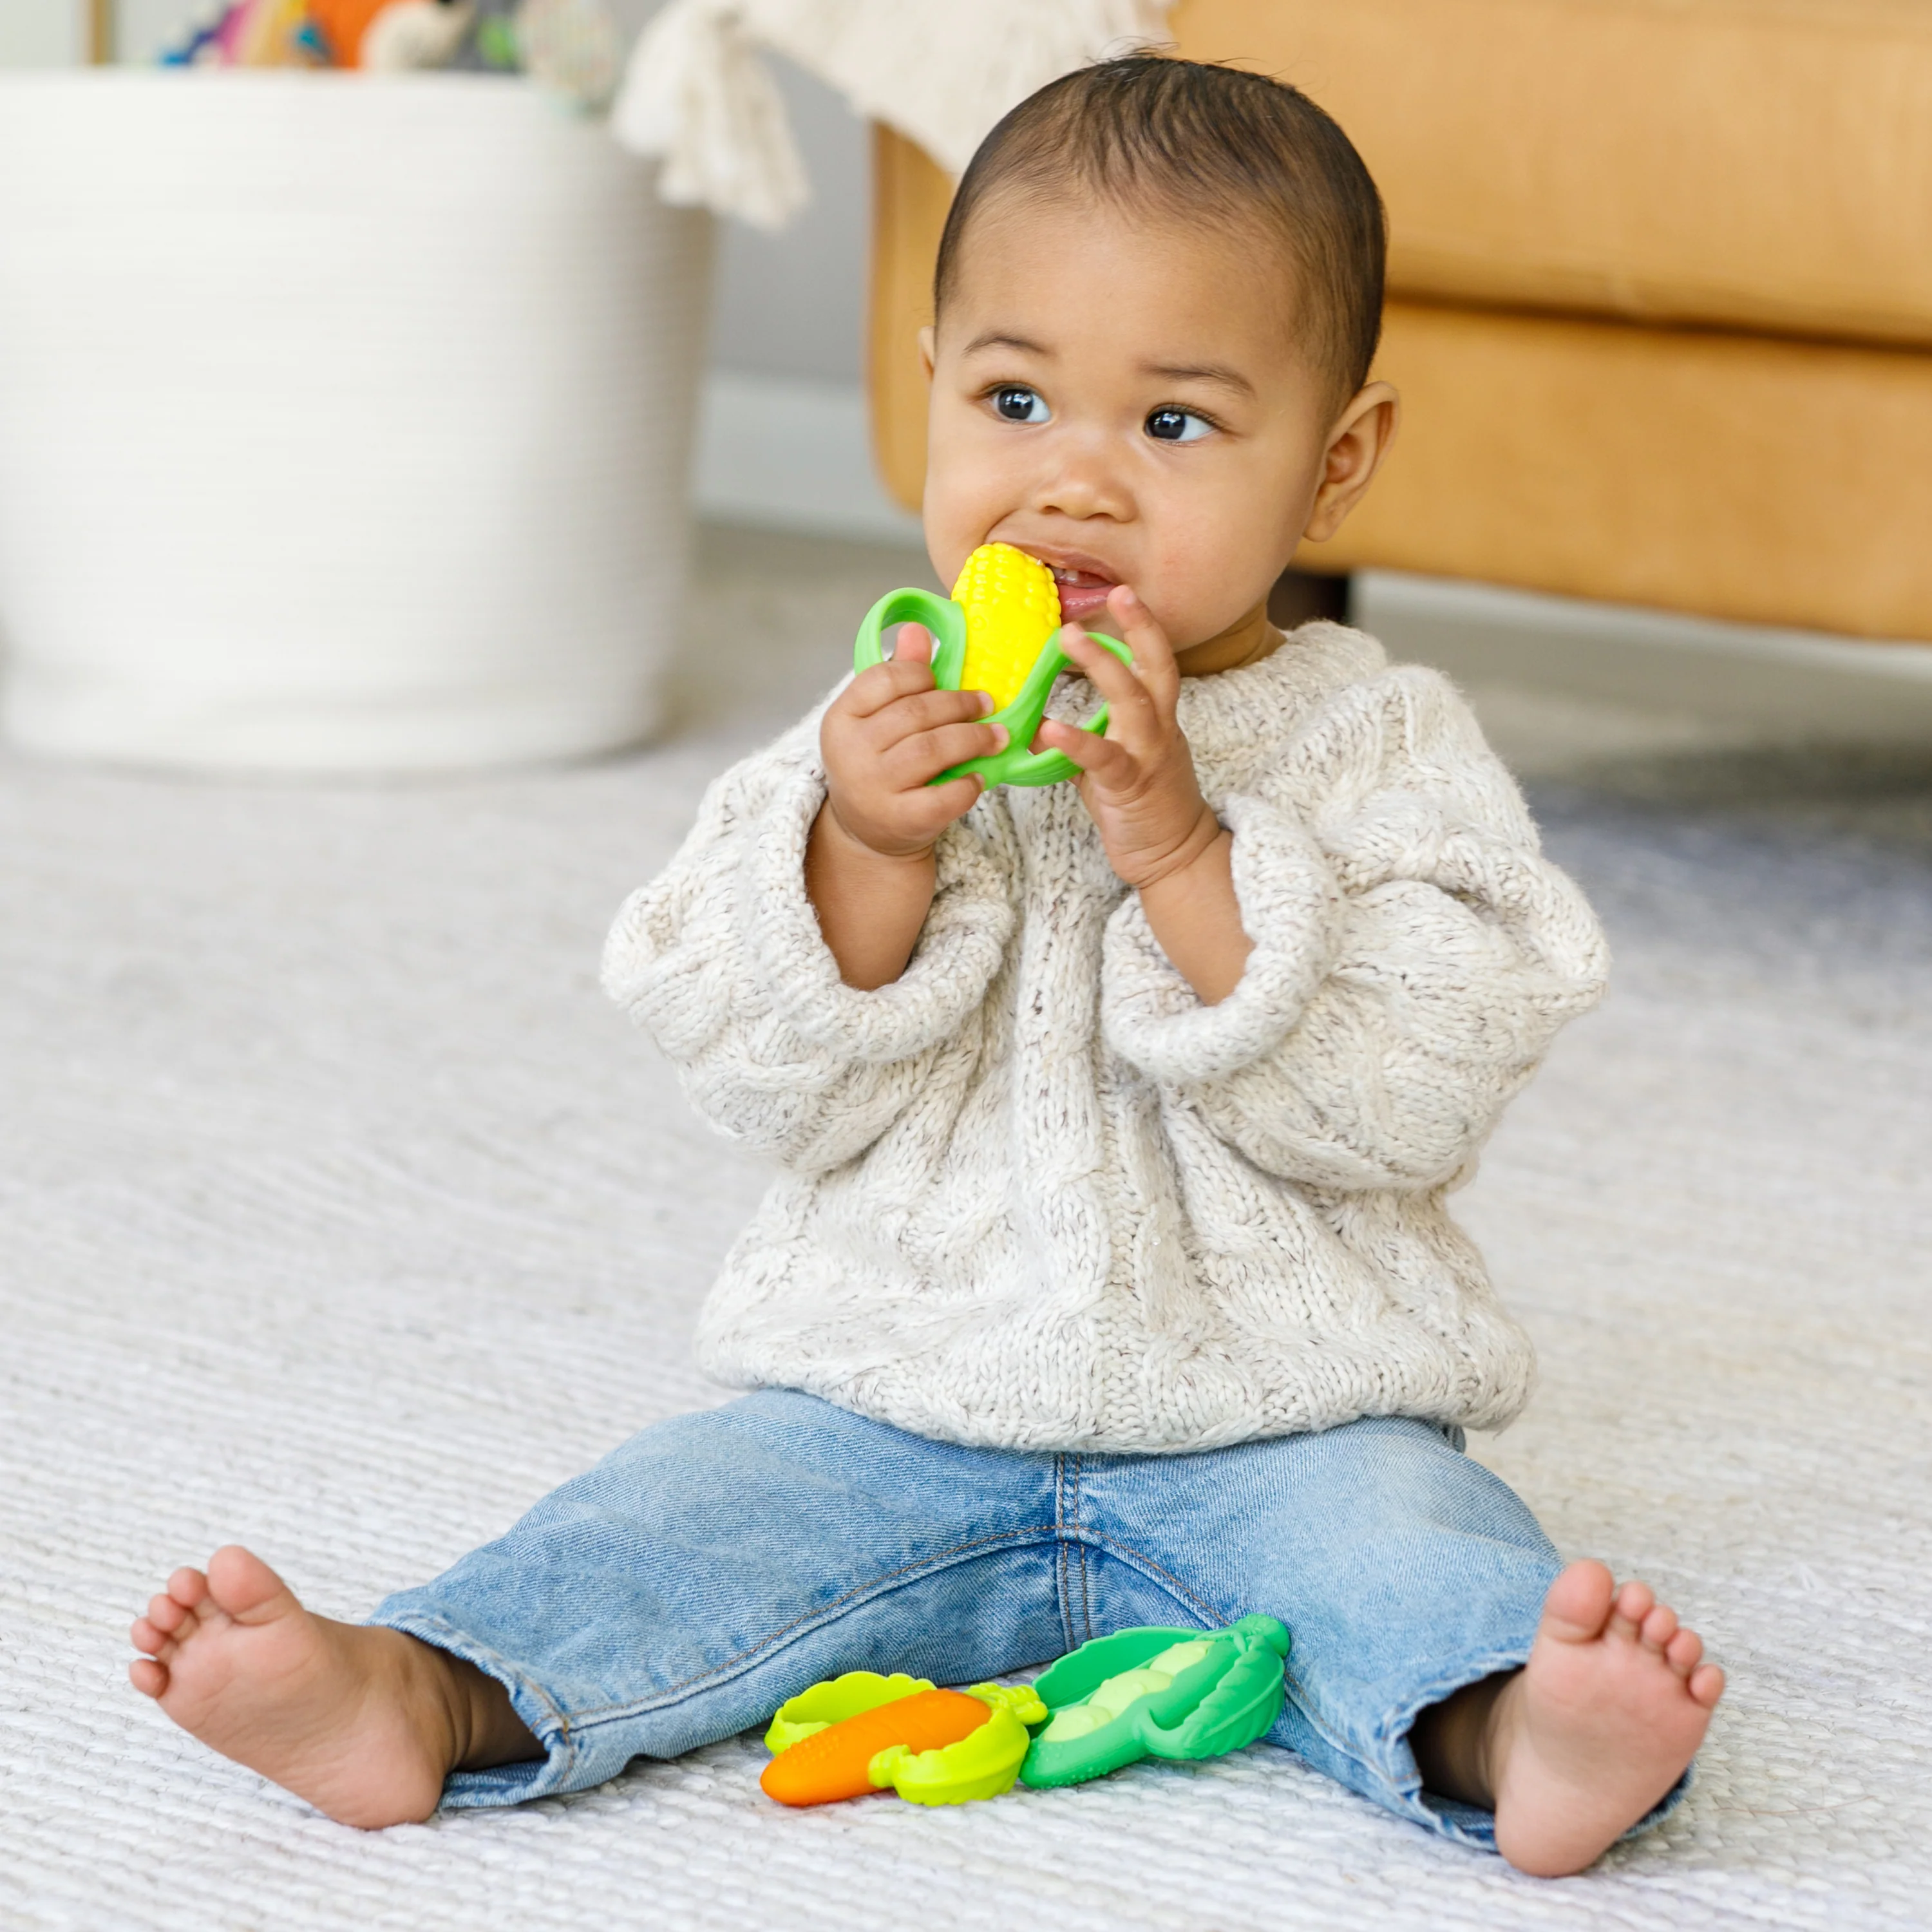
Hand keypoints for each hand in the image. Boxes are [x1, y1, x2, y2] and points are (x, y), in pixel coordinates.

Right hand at [819, 625, 1006, 857]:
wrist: (866, 832)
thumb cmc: (878, 765)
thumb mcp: (878, 720)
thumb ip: (898, 676)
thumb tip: (917, 629)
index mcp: (842, 717)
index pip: (883, 679)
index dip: (921, 673)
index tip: (943, 680)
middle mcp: (851, 752)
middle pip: (914, 713)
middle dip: (959, 705)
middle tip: (988, 704)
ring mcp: (873, 788)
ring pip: (931, 750)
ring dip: (973, 739)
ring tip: (997, 736)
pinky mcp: (899, 820)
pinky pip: (942, 796)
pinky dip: (968, 784)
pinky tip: (979, 777)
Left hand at [1035, 587, 1220, 890]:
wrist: (1175, 858)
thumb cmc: (1144, 809)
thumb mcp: (1115, 763)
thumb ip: (1086, 738)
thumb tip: (1039, 720)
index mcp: (1158, 721)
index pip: (1156, 664)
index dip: (1143, 628)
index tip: (1124, 594)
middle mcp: (1160, 731)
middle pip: (1158, 669)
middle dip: (1140, 629)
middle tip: (1118, 593)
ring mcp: (1149, 756)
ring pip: (1134, 702)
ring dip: (1104, 667)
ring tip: (1070, 639)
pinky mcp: (1132, 787)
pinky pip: (1104, 759)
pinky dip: (1076, 742)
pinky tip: (1049, 729)